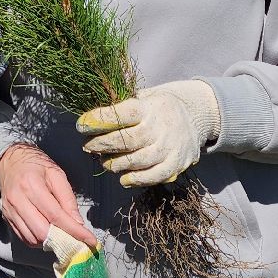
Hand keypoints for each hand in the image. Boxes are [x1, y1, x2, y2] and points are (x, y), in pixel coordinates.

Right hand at [0, 144, 96, 248]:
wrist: (10, 162)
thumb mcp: (57, 175)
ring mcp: (10, 211)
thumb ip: (68, 199)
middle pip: (42, 231)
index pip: (55, 215)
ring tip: (62, 236)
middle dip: (62, 240)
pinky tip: (48, 234)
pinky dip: (38, 241)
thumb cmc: (36, 166)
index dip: (74, 230)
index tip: (90, 240)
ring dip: (50, 242)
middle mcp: (18, 200)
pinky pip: (24, 238)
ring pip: (32, 238)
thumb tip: (78, 223)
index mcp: (32, 185)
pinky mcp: (7, 218)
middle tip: (76, 240)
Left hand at [77, 79, 220, 187]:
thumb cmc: (157, 108)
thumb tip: (91, 119)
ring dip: (116, 164)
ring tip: (104, 161)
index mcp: (149, 107)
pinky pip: (154, 176)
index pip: (121, 114)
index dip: (99, 120)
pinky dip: (137, 180)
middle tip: (88, 147)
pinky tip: (123, 178)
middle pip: (127, 140)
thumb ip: (121, 107)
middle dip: (102, 145)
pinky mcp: (176, 164)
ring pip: (138, 161)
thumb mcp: (143, 98)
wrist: (195, 116)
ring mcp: (170, 147)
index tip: (82, 125)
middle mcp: (160, 127)